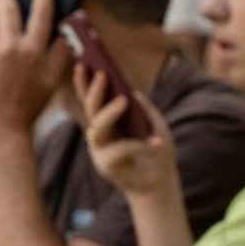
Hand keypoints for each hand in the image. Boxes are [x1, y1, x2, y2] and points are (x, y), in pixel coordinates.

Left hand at [0, 0, 72, 133]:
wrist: (1, 125)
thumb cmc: (30, 104)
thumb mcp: (52, 82)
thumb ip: (61, 55)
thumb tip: (64, 32)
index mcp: (35, 51)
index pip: (42, 13)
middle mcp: (12, 47)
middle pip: (8, 6)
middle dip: (8, 2)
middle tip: (8, 5)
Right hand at [74, 64, 178, 197]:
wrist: (161, 184)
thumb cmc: (157, 152)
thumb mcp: (155, 124)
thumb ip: (144, 108)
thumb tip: (131, 90)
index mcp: (107, 122)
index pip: (90, 98)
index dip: (83, 81)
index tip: (84, 61)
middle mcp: (99, 134)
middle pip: (91, 109)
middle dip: (95, 91)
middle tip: (103, 74)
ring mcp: (100, 150)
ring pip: (98, 127)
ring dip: (110, 112)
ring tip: (123, 99)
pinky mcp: (107, 166)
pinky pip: (120, 149)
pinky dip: (140, 144)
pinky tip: (158, 142)